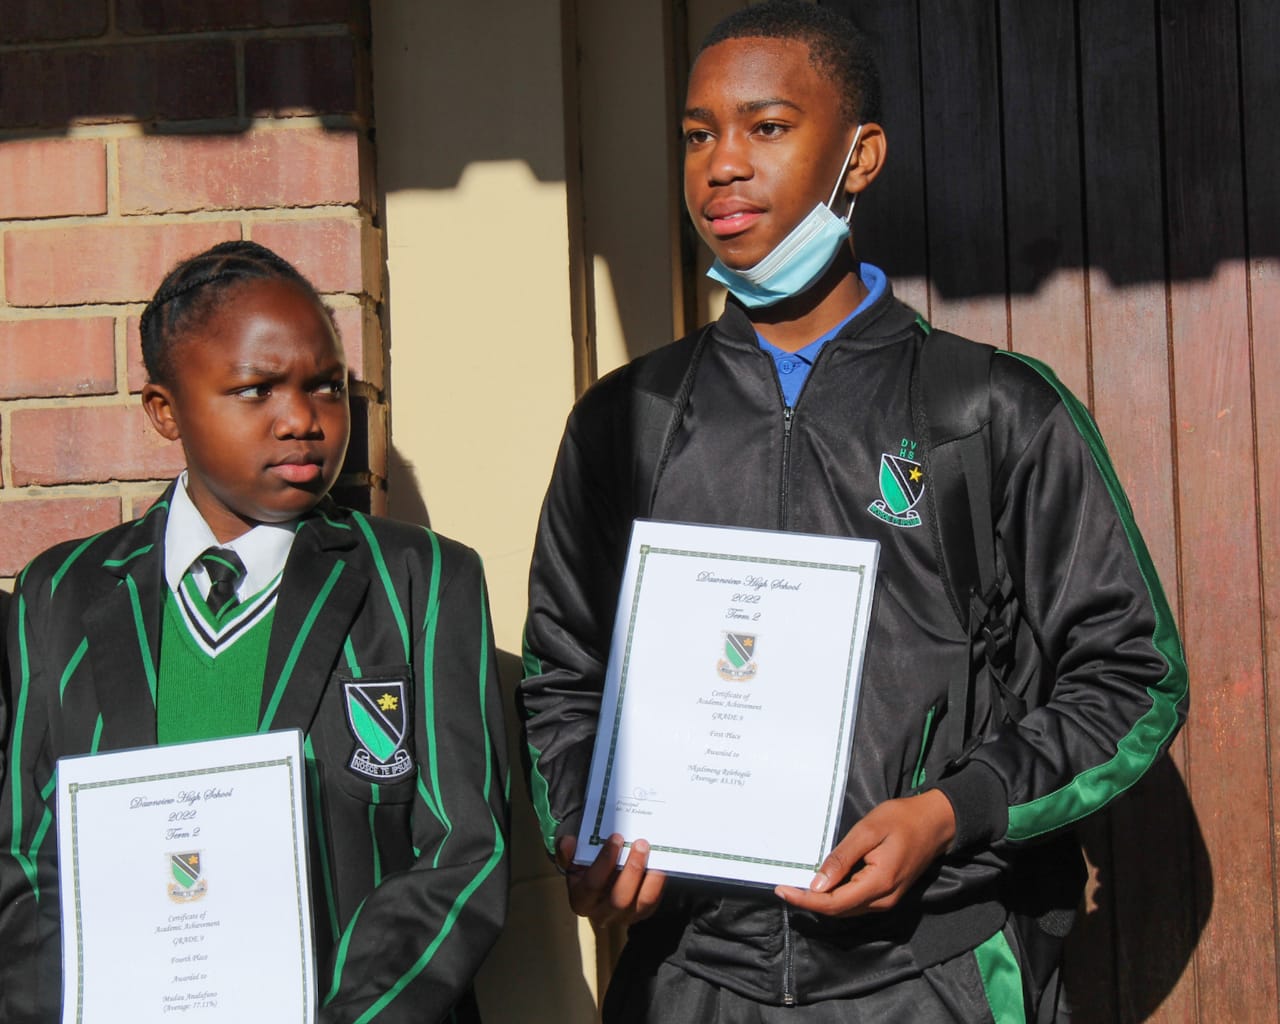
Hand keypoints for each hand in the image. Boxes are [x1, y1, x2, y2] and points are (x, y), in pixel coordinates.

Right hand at [556, 833, 666, 929]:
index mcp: (581, 900)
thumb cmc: (585, 870)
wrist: (599, 885)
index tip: (616, 837)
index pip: (593, 884)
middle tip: (641, 843)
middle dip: (632, 869)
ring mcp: (624, 917)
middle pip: (619, 898)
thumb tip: (568, 842)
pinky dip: (659, 882)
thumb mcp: (572, 862)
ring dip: (650, 877)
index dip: (605, 861)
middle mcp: (602, 914)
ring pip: (641, 903)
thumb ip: (566, 852)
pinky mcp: (642, 914)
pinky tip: (662, 863)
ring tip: (654, 853)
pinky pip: (654, 901)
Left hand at [775, 790, 955, 916]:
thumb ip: (842, 859)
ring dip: (821, 902)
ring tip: (796, 886)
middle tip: (783, 887)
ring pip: (846, 909)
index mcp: (879, 884)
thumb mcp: (868, 831)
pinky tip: (822, 884)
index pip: (834, 904)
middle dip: (808, 902)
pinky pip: (856, 902)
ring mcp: (887, 899)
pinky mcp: (888, 894)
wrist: (936, 822)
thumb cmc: (902, 820)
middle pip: (838, 910)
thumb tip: (817, 885)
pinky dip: (835, 897)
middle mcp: (883, 899)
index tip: (781, 890)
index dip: (805, 900)